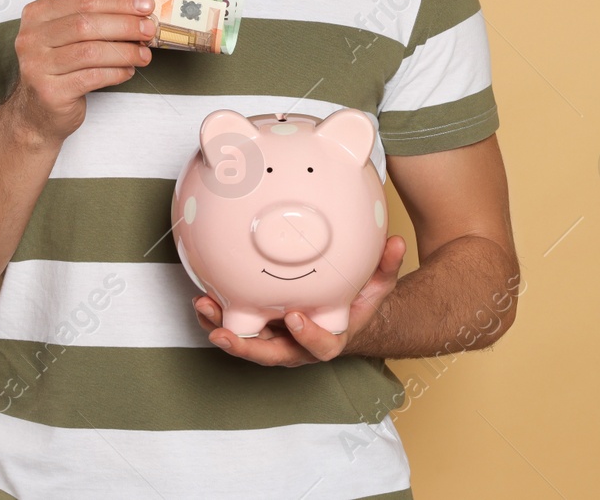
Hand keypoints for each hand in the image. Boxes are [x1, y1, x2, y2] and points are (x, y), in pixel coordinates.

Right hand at [6, 0, 155, 144]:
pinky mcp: (50, 92)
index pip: (84, 0)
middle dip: (125, 25)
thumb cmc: (59, 69)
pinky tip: (127, 71)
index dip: (119, 1)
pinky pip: (92, 77)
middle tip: (149, 30)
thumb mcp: (70, 37)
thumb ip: (98, 21)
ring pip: (91, 52)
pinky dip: (116, 73)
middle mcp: (32, 38)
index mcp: (38, 14)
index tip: (145, 5)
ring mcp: (37, 66)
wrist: (39, 111)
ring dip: (125, 51)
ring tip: (143, 55)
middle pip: (87, 24)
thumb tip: (139, 13)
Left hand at [194, 236, 407, 365]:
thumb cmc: (359, 303)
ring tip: (203, 307)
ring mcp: (277, 340)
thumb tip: (396, 243)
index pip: (320, 346)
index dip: (306, 336)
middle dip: (245, 347)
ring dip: (222, 328)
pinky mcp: (261, 329)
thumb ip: (385, 267)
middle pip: (270, 354)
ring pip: (247, 343)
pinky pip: (236, 327)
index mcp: (330, 339)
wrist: (345, 318)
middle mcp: (299, 346)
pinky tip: (202, 297)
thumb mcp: (378, 286)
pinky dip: (218, 316)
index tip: (294, 317)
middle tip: (224, 333)